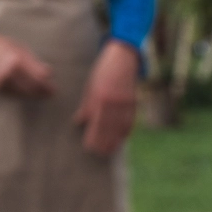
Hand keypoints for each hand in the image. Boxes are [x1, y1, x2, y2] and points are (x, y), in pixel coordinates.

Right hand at [0, 30, 54, 97]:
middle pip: (32, 87)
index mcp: (17, 60)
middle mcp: (8, 72)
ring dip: (34, 94)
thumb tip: (49, 73)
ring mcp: (1, 82)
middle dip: (42, 92)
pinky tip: (29, 94)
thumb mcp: (20, 48)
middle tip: (51, 93)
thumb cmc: (1, 46)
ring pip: (23, 93)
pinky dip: (22, 94)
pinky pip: (13, 94)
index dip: (47, 84)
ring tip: (42, 95)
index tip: (53, 88)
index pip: (38, 77)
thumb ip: (34, 62)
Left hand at [74, 39, 139, 154]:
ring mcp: (125, 103)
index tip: (88, 147)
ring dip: (115, 141)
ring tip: (109, 150)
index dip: (93, 137)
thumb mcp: (90, 87)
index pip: (96, 124)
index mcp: (100, 98)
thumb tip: (78, 122)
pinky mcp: (133, 103)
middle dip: (104, 143)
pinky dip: (125, 132)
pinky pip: (129, 121)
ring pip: (120, 128)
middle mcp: (114, 103)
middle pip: (109, 129)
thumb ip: (86, 106)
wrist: (123, 58)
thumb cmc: (103, 71)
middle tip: (99, 154)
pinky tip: (121, 139)